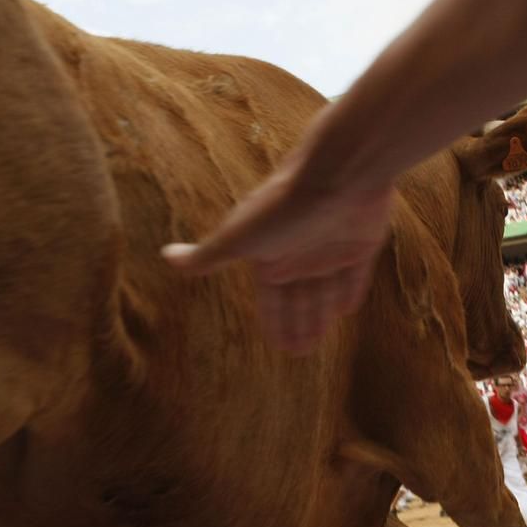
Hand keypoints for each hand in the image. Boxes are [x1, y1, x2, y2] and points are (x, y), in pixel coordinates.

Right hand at [162, 155, 394, 352]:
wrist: (337, 175)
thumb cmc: (283, 207)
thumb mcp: (240, 238)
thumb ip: (208, 255)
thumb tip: (166, 256)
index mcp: (269, 255)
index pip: (272, 299)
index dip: (275, 322)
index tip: (279, 347)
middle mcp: (298, 252)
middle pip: (299, 298)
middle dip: (298, 323)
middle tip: (300, 351)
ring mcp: (331, 248)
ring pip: (325, 291)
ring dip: (322, 315)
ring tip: (320, 339)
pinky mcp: (361, 242)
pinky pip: (354, 275)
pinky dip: (350, 291)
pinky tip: (348, 309)